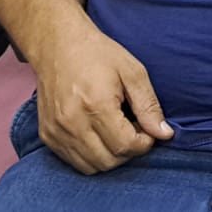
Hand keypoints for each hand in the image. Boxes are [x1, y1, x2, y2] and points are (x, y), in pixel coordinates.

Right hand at [31, 27, 173, 174]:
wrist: (58, 45)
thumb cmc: (98, 54)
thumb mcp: (133, 72)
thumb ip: (149, 106)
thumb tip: (164, 134)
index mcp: (96, 105)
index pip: (125, 146)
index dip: (144, 143)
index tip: (147, 130)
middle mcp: (72, 122)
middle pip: (109, 161)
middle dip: (129, 152)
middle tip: (133, 129)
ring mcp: (56, 131)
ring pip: (91, 166)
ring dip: (111, 156)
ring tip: (116, 131)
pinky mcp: (47, 135)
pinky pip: (73, 161)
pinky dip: (91, 156)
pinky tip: (98, 134)